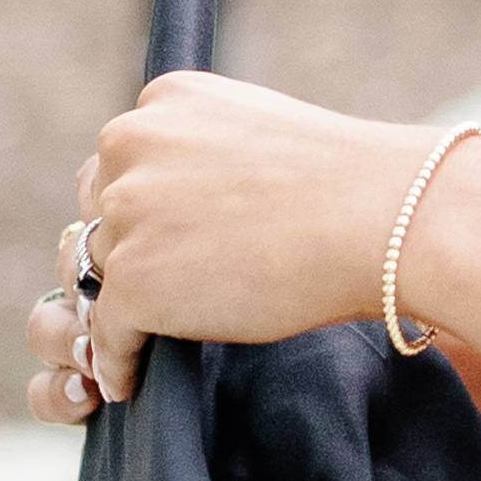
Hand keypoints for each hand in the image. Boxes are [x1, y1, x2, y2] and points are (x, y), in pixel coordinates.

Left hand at [18, 72, 416, 420]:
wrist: (383, 219)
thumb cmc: (347, 183)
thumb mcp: (258, 134)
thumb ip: (204, 154)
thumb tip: (181, 209)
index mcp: (162, 99)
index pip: (119, 161)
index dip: (140, 209)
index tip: (164, 243)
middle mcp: (130, 143)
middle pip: (98, 214)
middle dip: (125, 252)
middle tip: (160, 294)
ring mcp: (127, 213)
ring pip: (100, 272)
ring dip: (121, 305)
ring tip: (140, 339)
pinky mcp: (134, 281)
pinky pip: (105, 333)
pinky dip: (116, 361)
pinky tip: (130, 381)